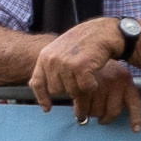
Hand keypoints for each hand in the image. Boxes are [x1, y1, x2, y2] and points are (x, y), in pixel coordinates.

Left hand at [24, 17, 140, 127]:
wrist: (103, 31)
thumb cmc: (85, 42)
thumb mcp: (61, 51)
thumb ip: (52, 66)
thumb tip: (49, 89)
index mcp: (45, 56)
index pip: (37, 82)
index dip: (42, 97)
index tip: (47, 109)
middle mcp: (52, 60)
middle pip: (57, 90)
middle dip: (69, 88)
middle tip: (80, 80)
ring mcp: (65, 63)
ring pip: (71, 90)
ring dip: (82, 87)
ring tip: (88, 74)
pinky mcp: (81, 67)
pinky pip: (85, 88)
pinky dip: (92, 85)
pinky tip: (95, 75)